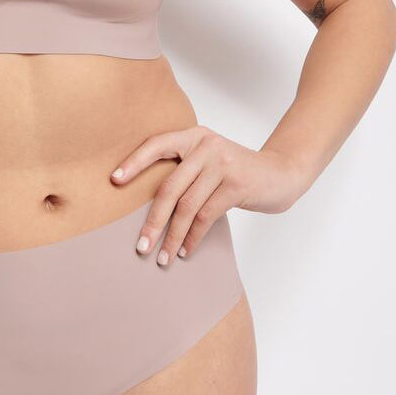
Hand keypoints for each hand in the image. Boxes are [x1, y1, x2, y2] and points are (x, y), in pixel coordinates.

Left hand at [110, 125, 301, 264]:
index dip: (134, 162)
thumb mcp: (210, 161)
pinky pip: (207, 216)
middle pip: (169, 187)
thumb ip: (185, 170)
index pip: (157, 145)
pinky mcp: (236, 184)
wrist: (281, 173)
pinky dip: (193, 237)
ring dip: (173, 236)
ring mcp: (222, 164)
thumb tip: (149, 203)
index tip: (114, 180)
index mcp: (193, 137)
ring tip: (163, 257)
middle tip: (141, 247)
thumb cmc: (237, 172)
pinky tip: (186, 250)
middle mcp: (205, 146)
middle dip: (152, 220)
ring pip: (187, 207)